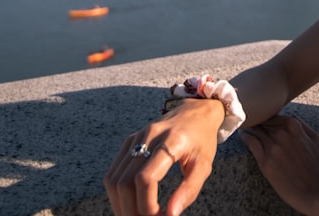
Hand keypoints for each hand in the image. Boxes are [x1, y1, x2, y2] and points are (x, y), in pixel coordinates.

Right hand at [103, 98, 223, 215]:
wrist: (195, 112)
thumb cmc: (202, 140)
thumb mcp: (204, 165)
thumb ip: (189, 190)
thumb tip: (171, 215)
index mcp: (171, 141)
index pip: (146, 178)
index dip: (147, 205)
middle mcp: (149, 136)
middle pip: (125, 181)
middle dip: (131, 210)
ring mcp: (136, 138)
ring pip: (114, 178)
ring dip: (120, 204)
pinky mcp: (129, 141)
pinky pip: (114, 171)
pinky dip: (117, 193)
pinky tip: (129, 203)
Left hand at [240, 114, 318, 213]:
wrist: (312, 191)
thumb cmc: (314, 167)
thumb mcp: (314, 140)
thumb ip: (302, 125)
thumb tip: (290, 117)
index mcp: (295, 127)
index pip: (274, 115)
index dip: (266, 116)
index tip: (261, 117)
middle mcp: (282, 134)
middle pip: (264, 122)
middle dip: (257, 121)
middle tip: (251, 121)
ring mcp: (273, 147)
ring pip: (256, 130)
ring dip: (250, 127)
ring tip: (245, 127)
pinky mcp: (265, 161)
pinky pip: (251, 143)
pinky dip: (245, 137)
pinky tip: (243, 135)